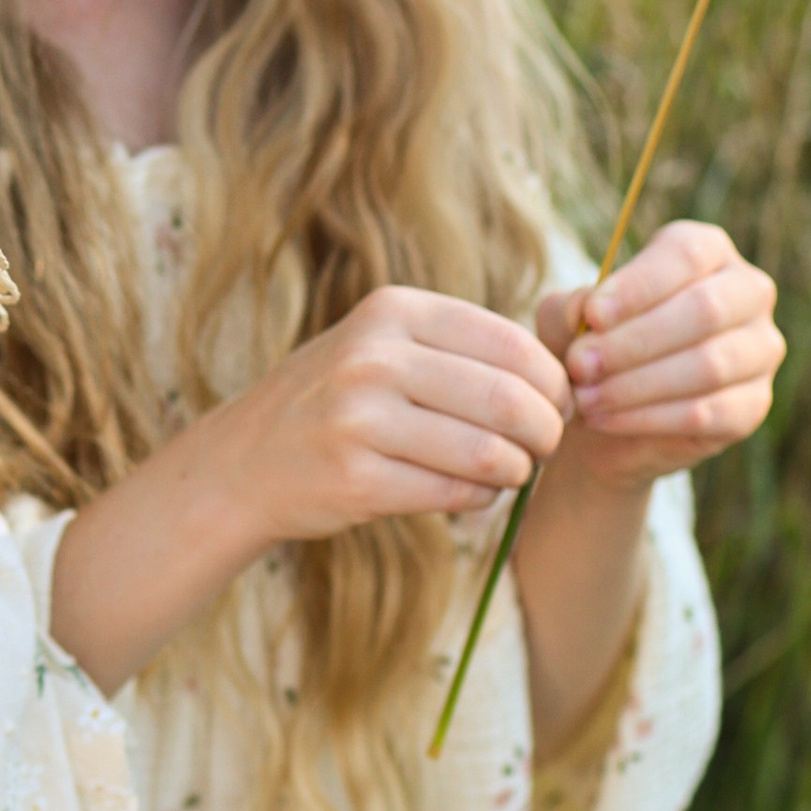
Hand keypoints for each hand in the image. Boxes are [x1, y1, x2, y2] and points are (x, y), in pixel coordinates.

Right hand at [229, 286, 573, 542]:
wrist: (245, 462)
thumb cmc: (337, 402)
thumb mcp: (383, 346)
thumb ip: (461, 351)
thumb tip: (564, 379)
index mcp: (392, 311)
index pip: (511, 341)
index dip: (553, 380)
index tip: (559, 405)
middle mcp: (373, 358)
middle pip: (508, 399)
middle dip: (546, 431)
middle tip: (546, 446)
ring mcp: (359, 419)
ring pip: (488, 452)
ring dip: (516, 470)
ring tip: (510, 472)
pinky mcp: (355, 480)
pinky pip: (455, 493)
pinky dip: (480, 498)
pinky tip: (471, 493)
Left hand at [538, 221, 783, 490]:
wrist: (602, 416)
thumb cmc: (591, 347)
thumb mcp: (565, 321)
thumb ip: (568, 307)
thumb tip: (585, 309)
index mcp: (708, 251)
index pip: (686, 254)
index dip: (639, 285)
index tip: (592, 315)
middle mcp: (748, 292)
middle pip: (705, 309)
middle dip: (635, 340)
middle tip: (580, 365)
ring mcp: (760, 350)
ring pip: (709, 365)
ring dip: (638, 384)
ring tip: (585, 396)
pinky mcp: (753, 404)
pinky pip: (708, 412)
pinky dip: (649, 418)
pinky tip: (605, 419)